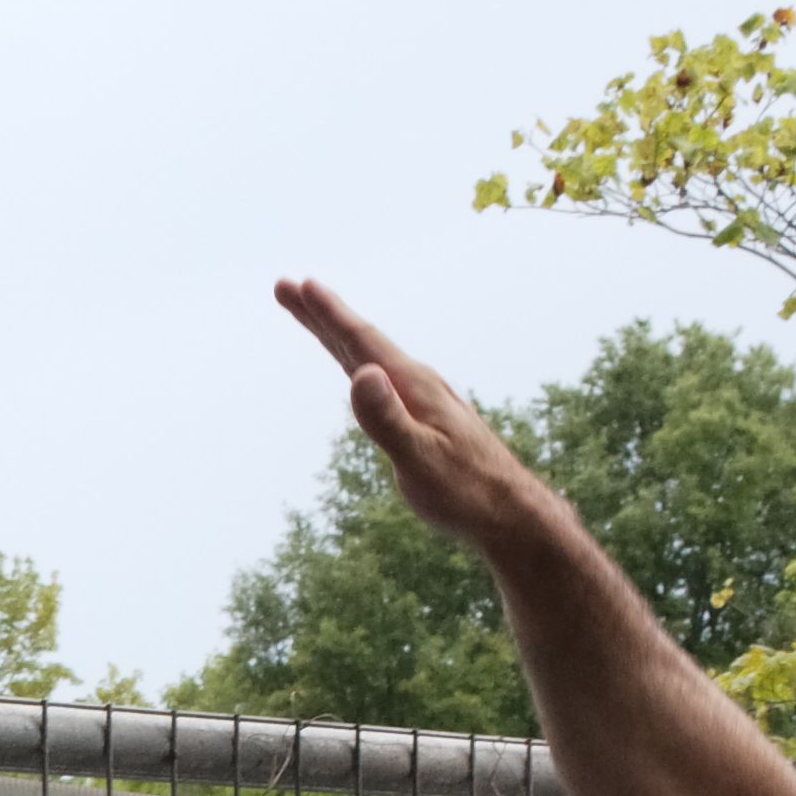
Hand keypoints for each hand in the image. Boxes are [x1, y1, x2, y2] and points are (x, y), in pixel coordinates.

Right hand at [272, 280, 567, 565]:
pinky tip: (357, 367)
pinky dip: (358, 362)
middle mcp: (416, 383)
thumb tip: (360, 373)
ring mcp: (421, 398)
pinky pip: (380, 378)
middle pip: (360, 341)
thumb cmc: (465, 491)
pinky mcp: (422, 416)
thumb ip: (388, 418)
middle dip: (321, 314)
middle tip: (286, 287)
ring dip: (336, 334)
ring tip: (311, 315)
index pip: (361, 342)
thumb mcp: (419, 459)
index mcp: (412, 386)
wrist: (508, 510)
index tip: (298, 285)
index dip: (327, 314)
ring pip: (368, 357)